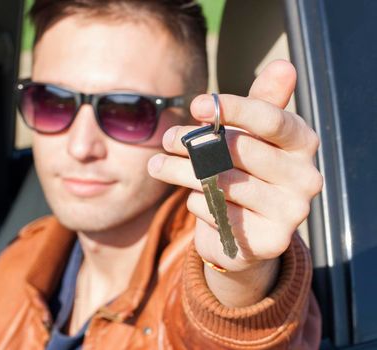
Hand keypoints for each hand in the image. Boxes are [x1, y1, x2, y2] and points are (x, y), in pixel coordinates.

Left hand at [148, 60, 321, 303]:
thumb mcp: (255, 135)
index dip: (233, 109)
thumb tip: (283, 64)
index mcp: (303, 143)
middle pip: (238, 151)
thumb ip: (263, 102)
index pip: (271, 120)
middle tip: (167, 138)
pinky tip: (195, 199)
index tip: (197, 105)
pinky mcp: (270, 240)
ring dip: (180, 171)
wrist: (248, 230)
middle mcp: (306, 177)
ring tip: (156, 164)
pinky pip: (217, 212)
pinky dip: (197, 202)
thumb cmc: (246, 170)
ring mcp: (291, 212)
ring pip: (220, 181)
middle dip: (193, 142)